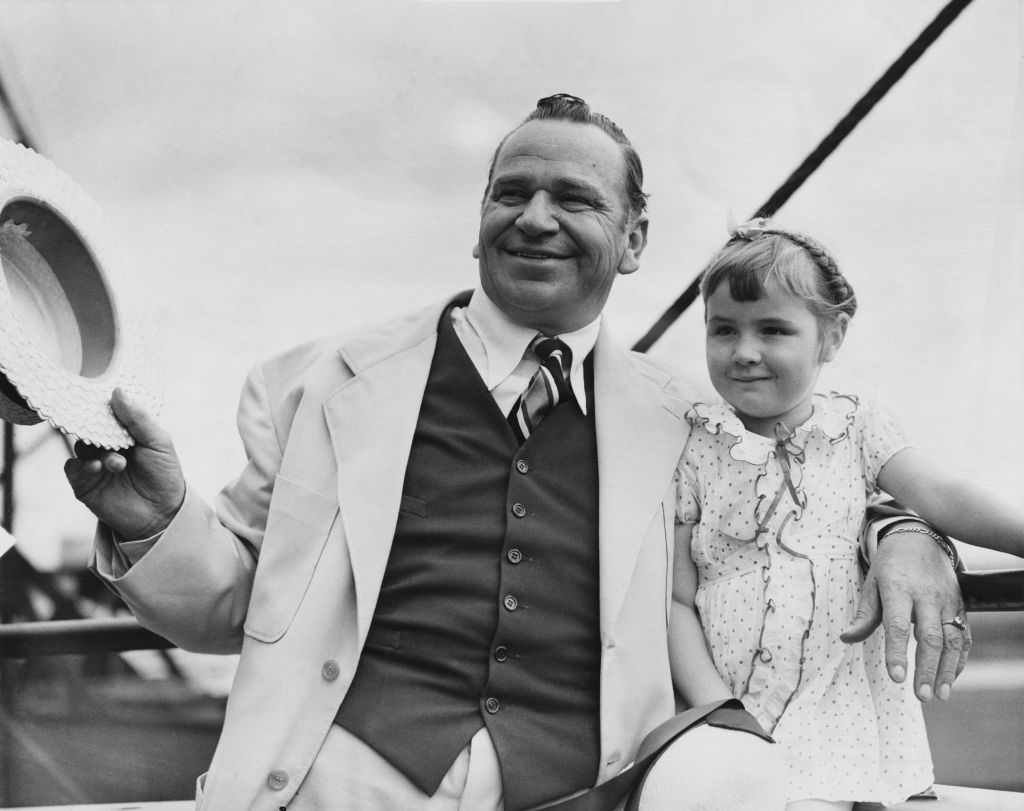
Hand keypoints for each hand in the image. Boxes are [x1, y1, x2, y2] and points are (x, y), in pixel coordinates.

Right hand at [64, 388, 185, 539]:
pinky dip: (82, 465)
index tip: (103, 398)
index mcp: (125, 432)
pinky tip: (97, 467)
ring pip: (82, 445)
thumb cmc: (164, 475)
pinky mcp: (84, 483)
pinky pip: (73, 467)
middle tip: (106, 431)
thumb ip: (139, 419)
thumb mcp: (159, 442)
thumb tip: (118, 391)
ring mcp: (94, 463)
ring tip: (118, 462)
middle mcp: (107, 445)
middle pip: (90, 426)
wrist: (162, 514)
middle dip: (97, 427)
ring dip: (96, 450)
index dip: (105, 406)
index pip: (108, 412)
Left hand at [841, 525, 969, 700]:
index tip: (896, 677)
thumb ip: (864, 614)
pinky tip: (949, 678)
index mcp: (899, 589)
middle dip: (927, 668)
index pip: (898, 624)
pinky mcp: (960, 607)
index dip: (897, 652)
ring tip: (939, 695)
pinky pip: (964, 637)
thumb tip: (845, 638)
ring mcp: (947, 602)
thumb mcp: (871, 583)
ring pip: (953, 639)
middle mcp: (927, 596)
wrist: (920, 538)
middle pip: (931, 637)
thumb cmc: (890, 565)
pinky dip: (959, 659)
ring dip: (947, 669)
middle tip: (921, 696)